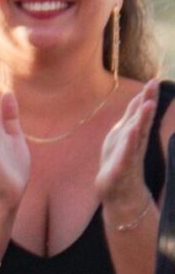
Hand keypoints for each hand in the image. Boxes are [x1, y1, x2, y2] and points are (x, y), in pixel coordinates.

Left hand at [98, 78, 158, 221]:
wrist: (118, 193)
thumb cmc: (120, 162)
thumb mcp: (124, 137)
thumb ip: (132, 119)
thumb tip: (140, 100)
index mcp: (132, 134)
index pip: (140, 113)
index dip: (146, 97)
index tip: (153, 80)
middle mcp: (134, 143)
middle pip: (141, 119)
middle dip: (147, 102)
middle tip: (154, 85)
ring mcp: (129, 154)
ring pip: (136, 134)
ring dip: (142, 119)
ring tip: (147, 104)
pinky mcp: (121, 168)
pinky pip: (126, 153)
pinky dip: (129, 143)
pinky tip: (132, 132)